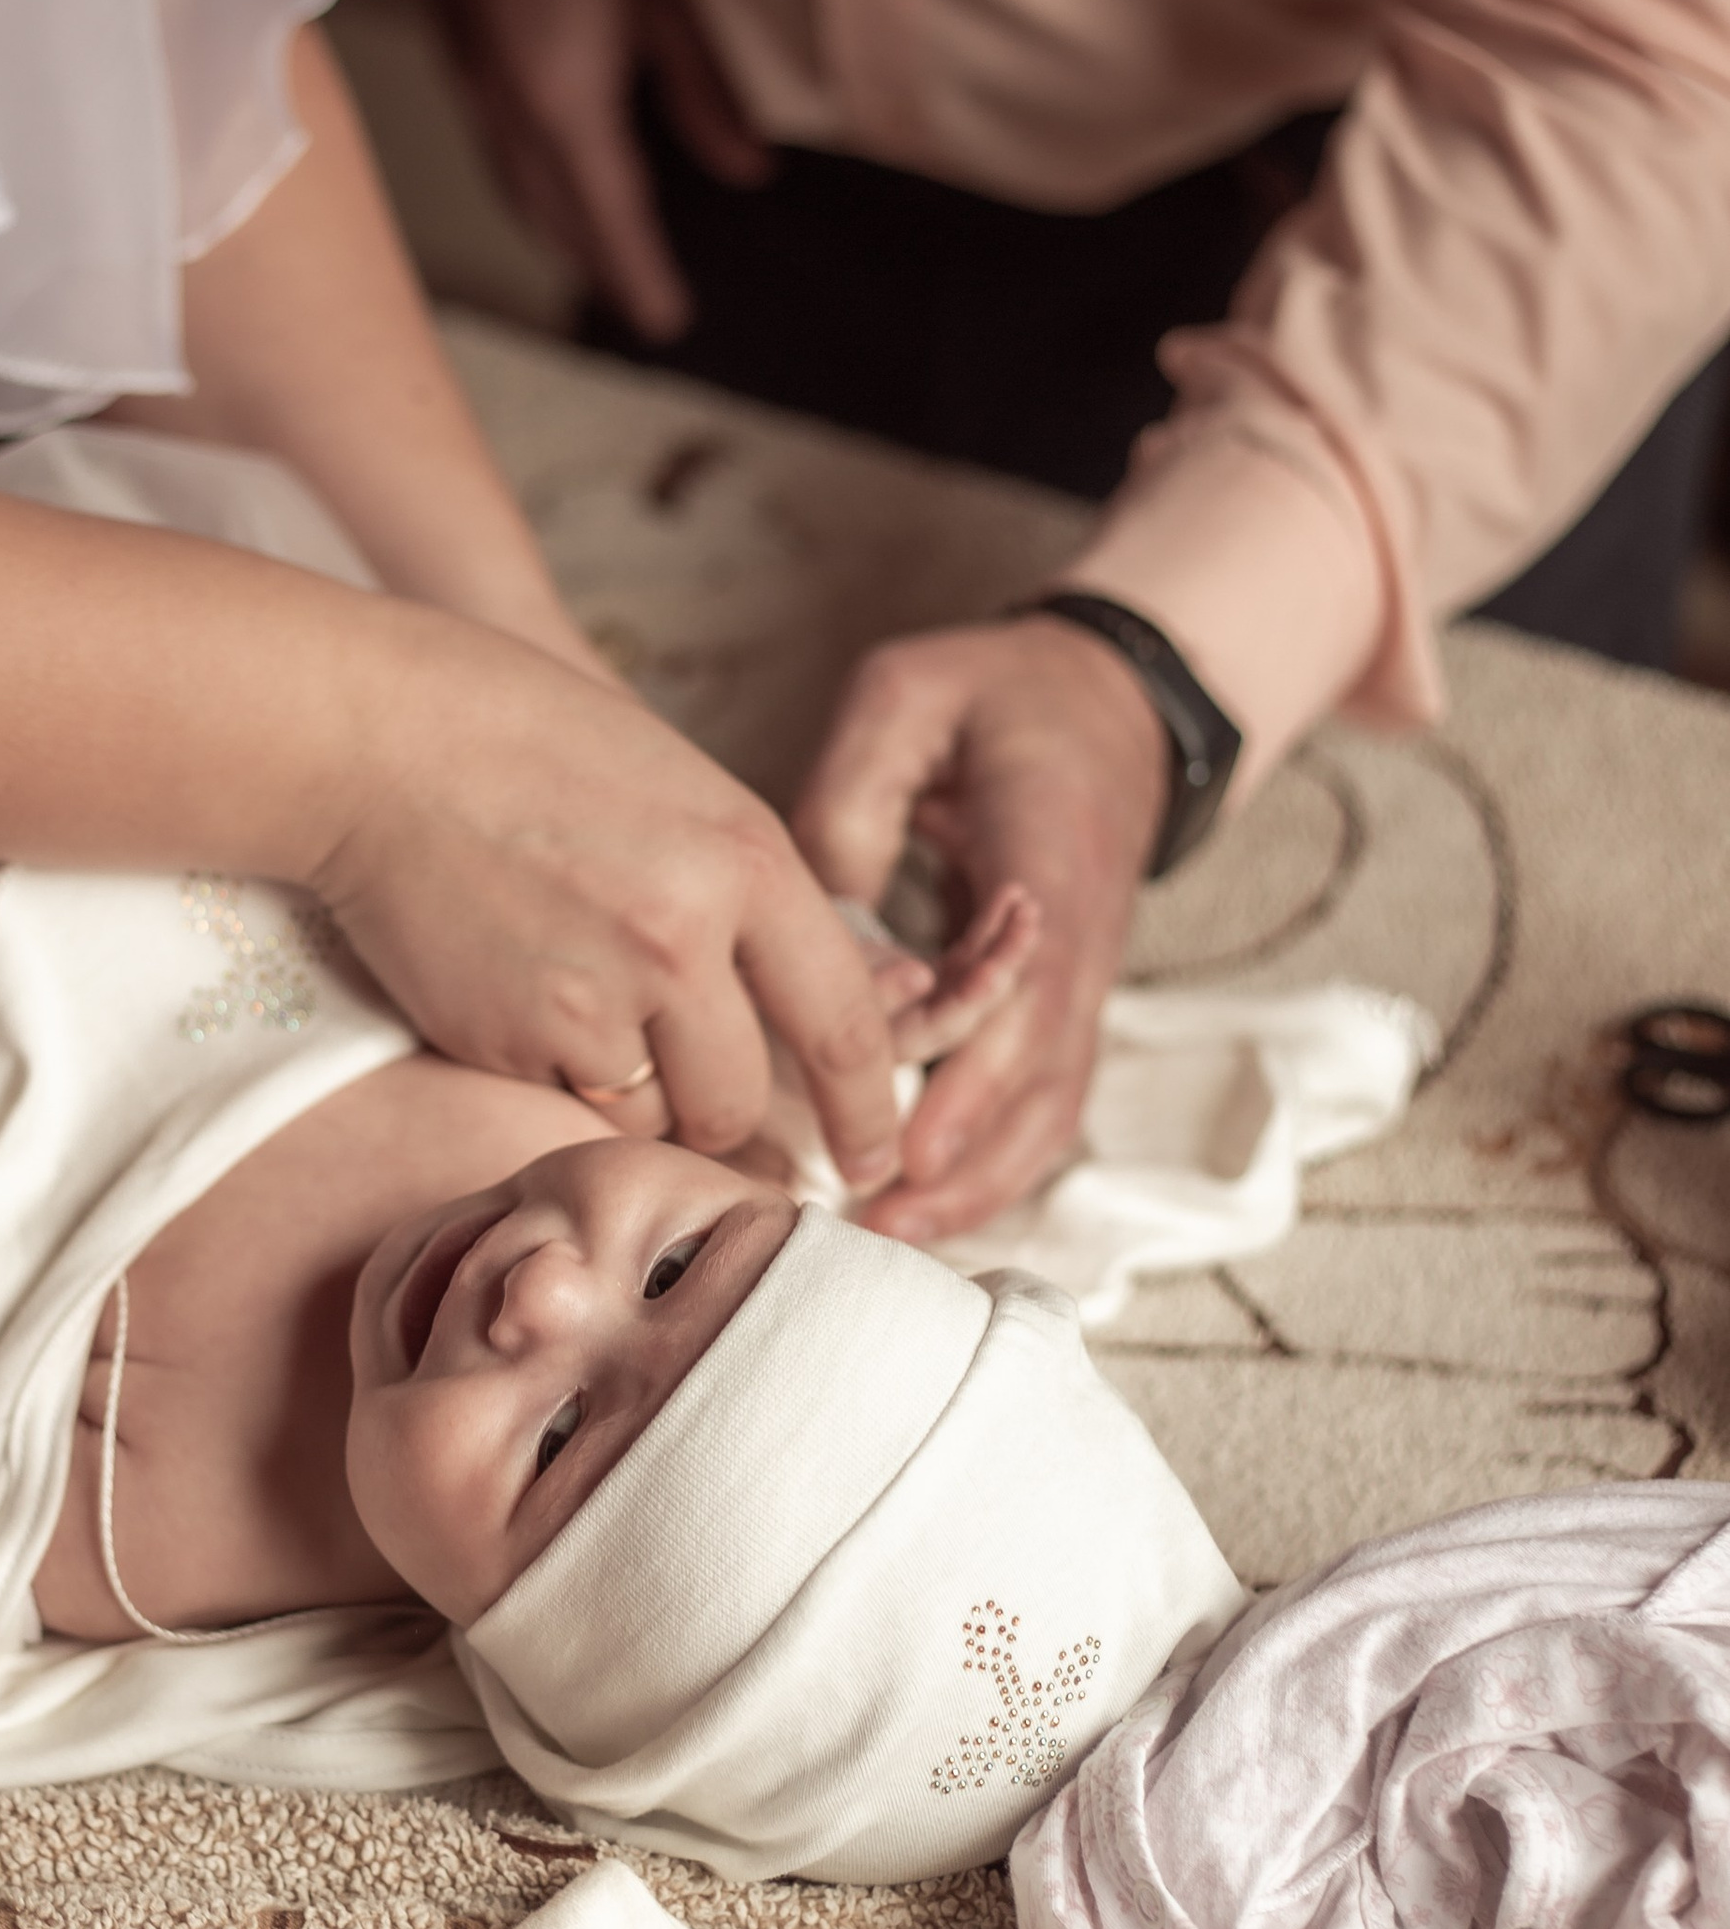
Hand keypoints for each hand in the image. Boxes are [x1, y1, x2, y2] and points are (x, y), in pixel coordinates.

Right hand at [316, 629, 907, 1189]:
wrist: (378, 741)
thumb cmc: (530, 743)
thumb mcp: (685, 792)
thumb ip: (752, 896)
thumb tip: (820, 999)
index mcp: (746, 862)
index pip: (842, 1023)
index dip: (868, 1110)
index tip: (875, 1159)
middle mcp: (681, 941)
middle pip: (738, 1099)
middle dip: (718, 1108)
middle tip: (681, 1074)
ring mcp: (590, 999)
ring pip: (649, 1116)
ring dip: (630, 1091)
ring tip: (573, 994)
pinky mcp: (506, 1039)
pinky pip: (562, 1100)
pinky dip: (552, 1072)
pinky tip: (516, 987)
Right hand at [431, 0, 770, 339]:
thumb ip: (707, 91)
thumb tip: (749, 171)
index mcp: (563, 105)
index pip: (608, 219)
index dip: (637, 275)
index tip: (667, 323)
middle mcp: (506, 106)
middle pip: (551, 214)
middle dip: (593, 260)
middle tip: (635, 295)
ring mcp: (472, 76)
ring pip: (511, 181)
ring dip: (552, 223)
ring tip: (589, 248)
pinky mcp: (457, 40)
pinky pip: (490, 139)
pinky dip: (524, 174)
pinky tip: (544, 164)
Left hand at [792, 620, 1171, 1239]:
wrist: (1111, 701)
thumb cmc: (995, 694)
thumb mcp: (910, 696)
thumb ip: (855, 793)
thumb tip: (818, 910)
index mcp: (1048, 860)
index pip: (1021, 995)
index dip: (970, 1080)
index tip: (908, 1147)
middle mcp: (1079, 938)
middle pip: (1044, 1079)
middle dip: (968, 1160)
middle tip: (883, 1222)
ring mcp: (1081, 978)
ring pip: (1052, 1104)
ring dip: (983, 1179)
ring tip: (897, 1234)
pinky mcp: (1063, 999)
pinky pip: (1044, 1095)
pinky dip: (995, 1156)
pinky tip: (929, 1201)